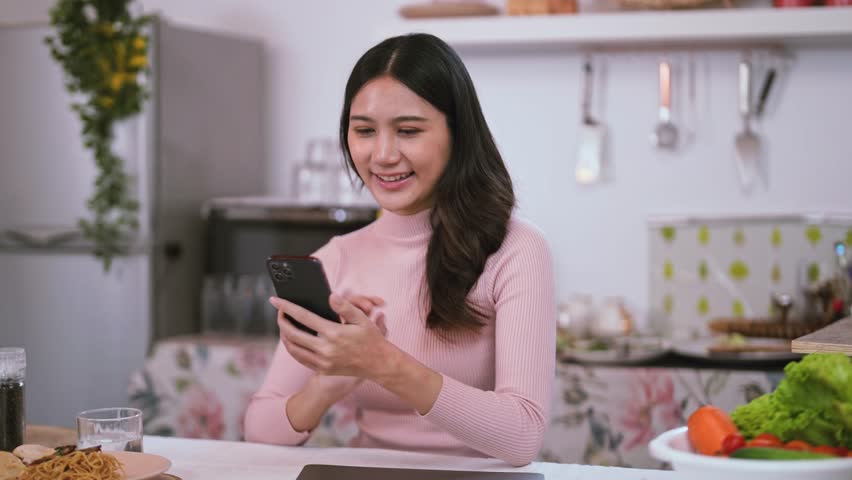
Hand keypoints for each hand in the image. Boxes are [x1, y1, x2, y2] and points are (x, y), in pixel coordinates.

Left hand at [273, 293, 388, 392]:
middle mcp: (325, 349)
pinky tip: (292, 340)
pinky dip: (292, 348)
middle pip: (292, 334)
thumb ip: (345, 306)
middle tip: (278, 312)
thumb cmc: (370, 338)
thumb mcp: (362, 319)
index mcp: (334, 333)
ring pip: (293, 348)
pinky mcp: (323, 370)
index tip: (275, 300)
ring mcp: (323, 362)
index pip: (303, 317)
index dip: (287, 307)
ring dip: (284, 336)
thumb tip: (330, 296)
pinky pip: (301, 359)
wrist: (378, 364)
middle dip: (281, 321)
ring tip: (283, 325)